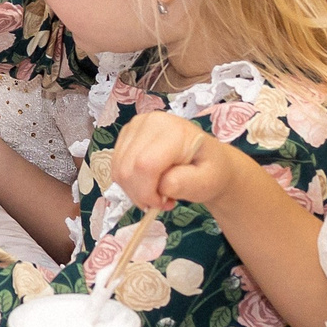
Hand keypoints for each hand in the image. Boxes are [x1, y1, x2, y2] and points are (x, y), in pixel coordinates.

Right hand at [110, 111, 231, 212]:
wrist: (207, 159)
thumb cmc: (210, 170)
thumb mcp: (207, 182)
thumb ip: (187, 184)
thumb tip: (162, 186)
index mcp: (174, 131)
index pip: (145, 165)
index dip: (147, 192)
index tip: (163, 203)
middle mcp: (150, 122)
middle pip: (127, 168)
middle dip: (140, 194)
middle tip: (160, 202)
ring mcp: (135, 126)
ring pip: (118, 169)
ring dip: (134, 189)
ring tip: (157, 192)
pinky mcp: (126, 134)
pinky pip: (116, 166)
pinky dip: (129, 182)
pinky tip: (147, 183)